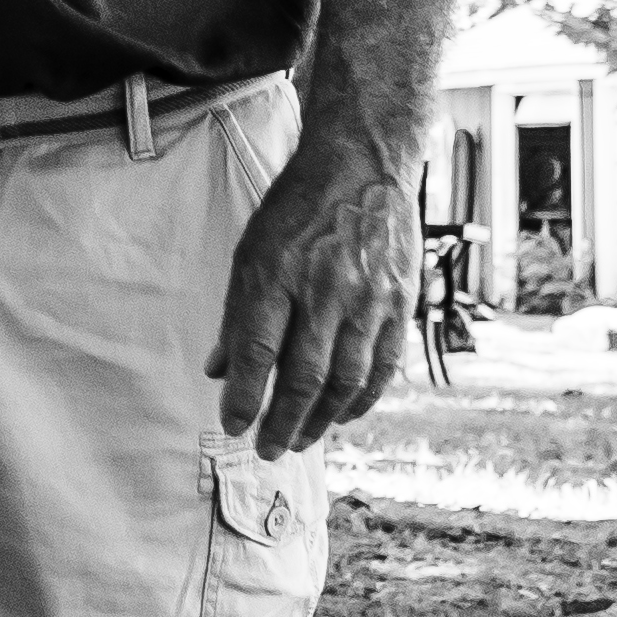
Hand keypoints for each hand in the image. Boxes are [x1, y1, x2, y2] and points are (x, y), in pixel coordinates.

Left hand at [210, 134, 416, 459]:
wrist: (364, 166)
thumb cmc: (298, 210)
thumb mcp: (251, 251)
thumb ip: (237, 314)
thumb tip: (217, 371)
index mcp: (278, 274)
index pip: (258, 351)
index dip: (245, 396)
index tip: (233, 424)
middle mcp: (325, 290)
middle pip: (304, 376)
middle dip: (282, 422)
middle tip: (268, 450)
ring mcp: (368, 299)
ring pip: (347, 380)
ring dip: (321, 419)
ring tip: (301, 440)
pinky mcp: (399, 302)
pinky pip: (383, 365)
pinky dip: (363, 398)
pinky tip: (343, 416)